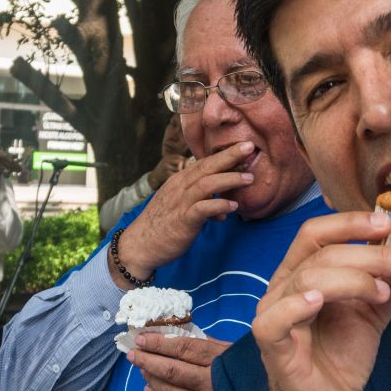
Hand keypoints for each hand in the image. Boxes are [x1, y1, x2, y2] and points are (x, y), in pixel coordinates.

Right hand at [115, 141, 258, 282]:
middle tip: (250, 147)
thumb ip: (202, 201)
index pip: (204, 162)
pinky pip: (203, 209)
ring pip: (207, 184)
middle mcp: (179, 187)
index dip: (224, 153)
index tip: (243, 146)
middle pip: (206, 166)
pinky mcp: (183, 220)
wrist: (141, 244)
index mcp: (179, 181)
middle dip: (229, 156)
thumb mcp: (181, 206)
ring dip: (229, 180)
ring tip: (249, 178)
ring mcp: (180, 203)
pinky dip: (219, 205)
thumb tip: (223, 206)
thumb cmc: (163, 225)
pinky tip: (232, 206)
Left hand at [129, 334, 231, 390]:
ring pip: (169, 390)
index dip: (159, 342)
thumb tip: (177, 333)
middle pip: (171, 369)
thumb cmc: (248, 374)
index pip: (184, 348)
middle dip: (147, 360)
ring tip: (141, 368)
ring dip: (150, 377)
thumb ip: (209, 344)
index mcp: (220, 360)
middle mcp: (211, 383)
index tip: (142, 338)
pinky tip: (149, 389)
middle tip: (132, 353)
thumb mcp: (234, 352)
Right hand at [252, 211, 390, 390]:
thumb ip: (390, 286)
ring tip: (383, 292)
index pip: (318, 232)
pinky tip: (320, 300)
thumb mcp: (372, 316)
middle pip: (319, 249)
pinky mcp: (271, 346)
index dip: (353, 222)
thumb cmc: (338, 363)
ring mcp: (273, 315)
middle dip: (369, 250)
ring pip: (308, 277)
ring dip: (353, 277)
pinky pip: (276, 318)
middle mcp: (282, 287)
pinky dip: (298, 304)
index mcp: (301, 274)